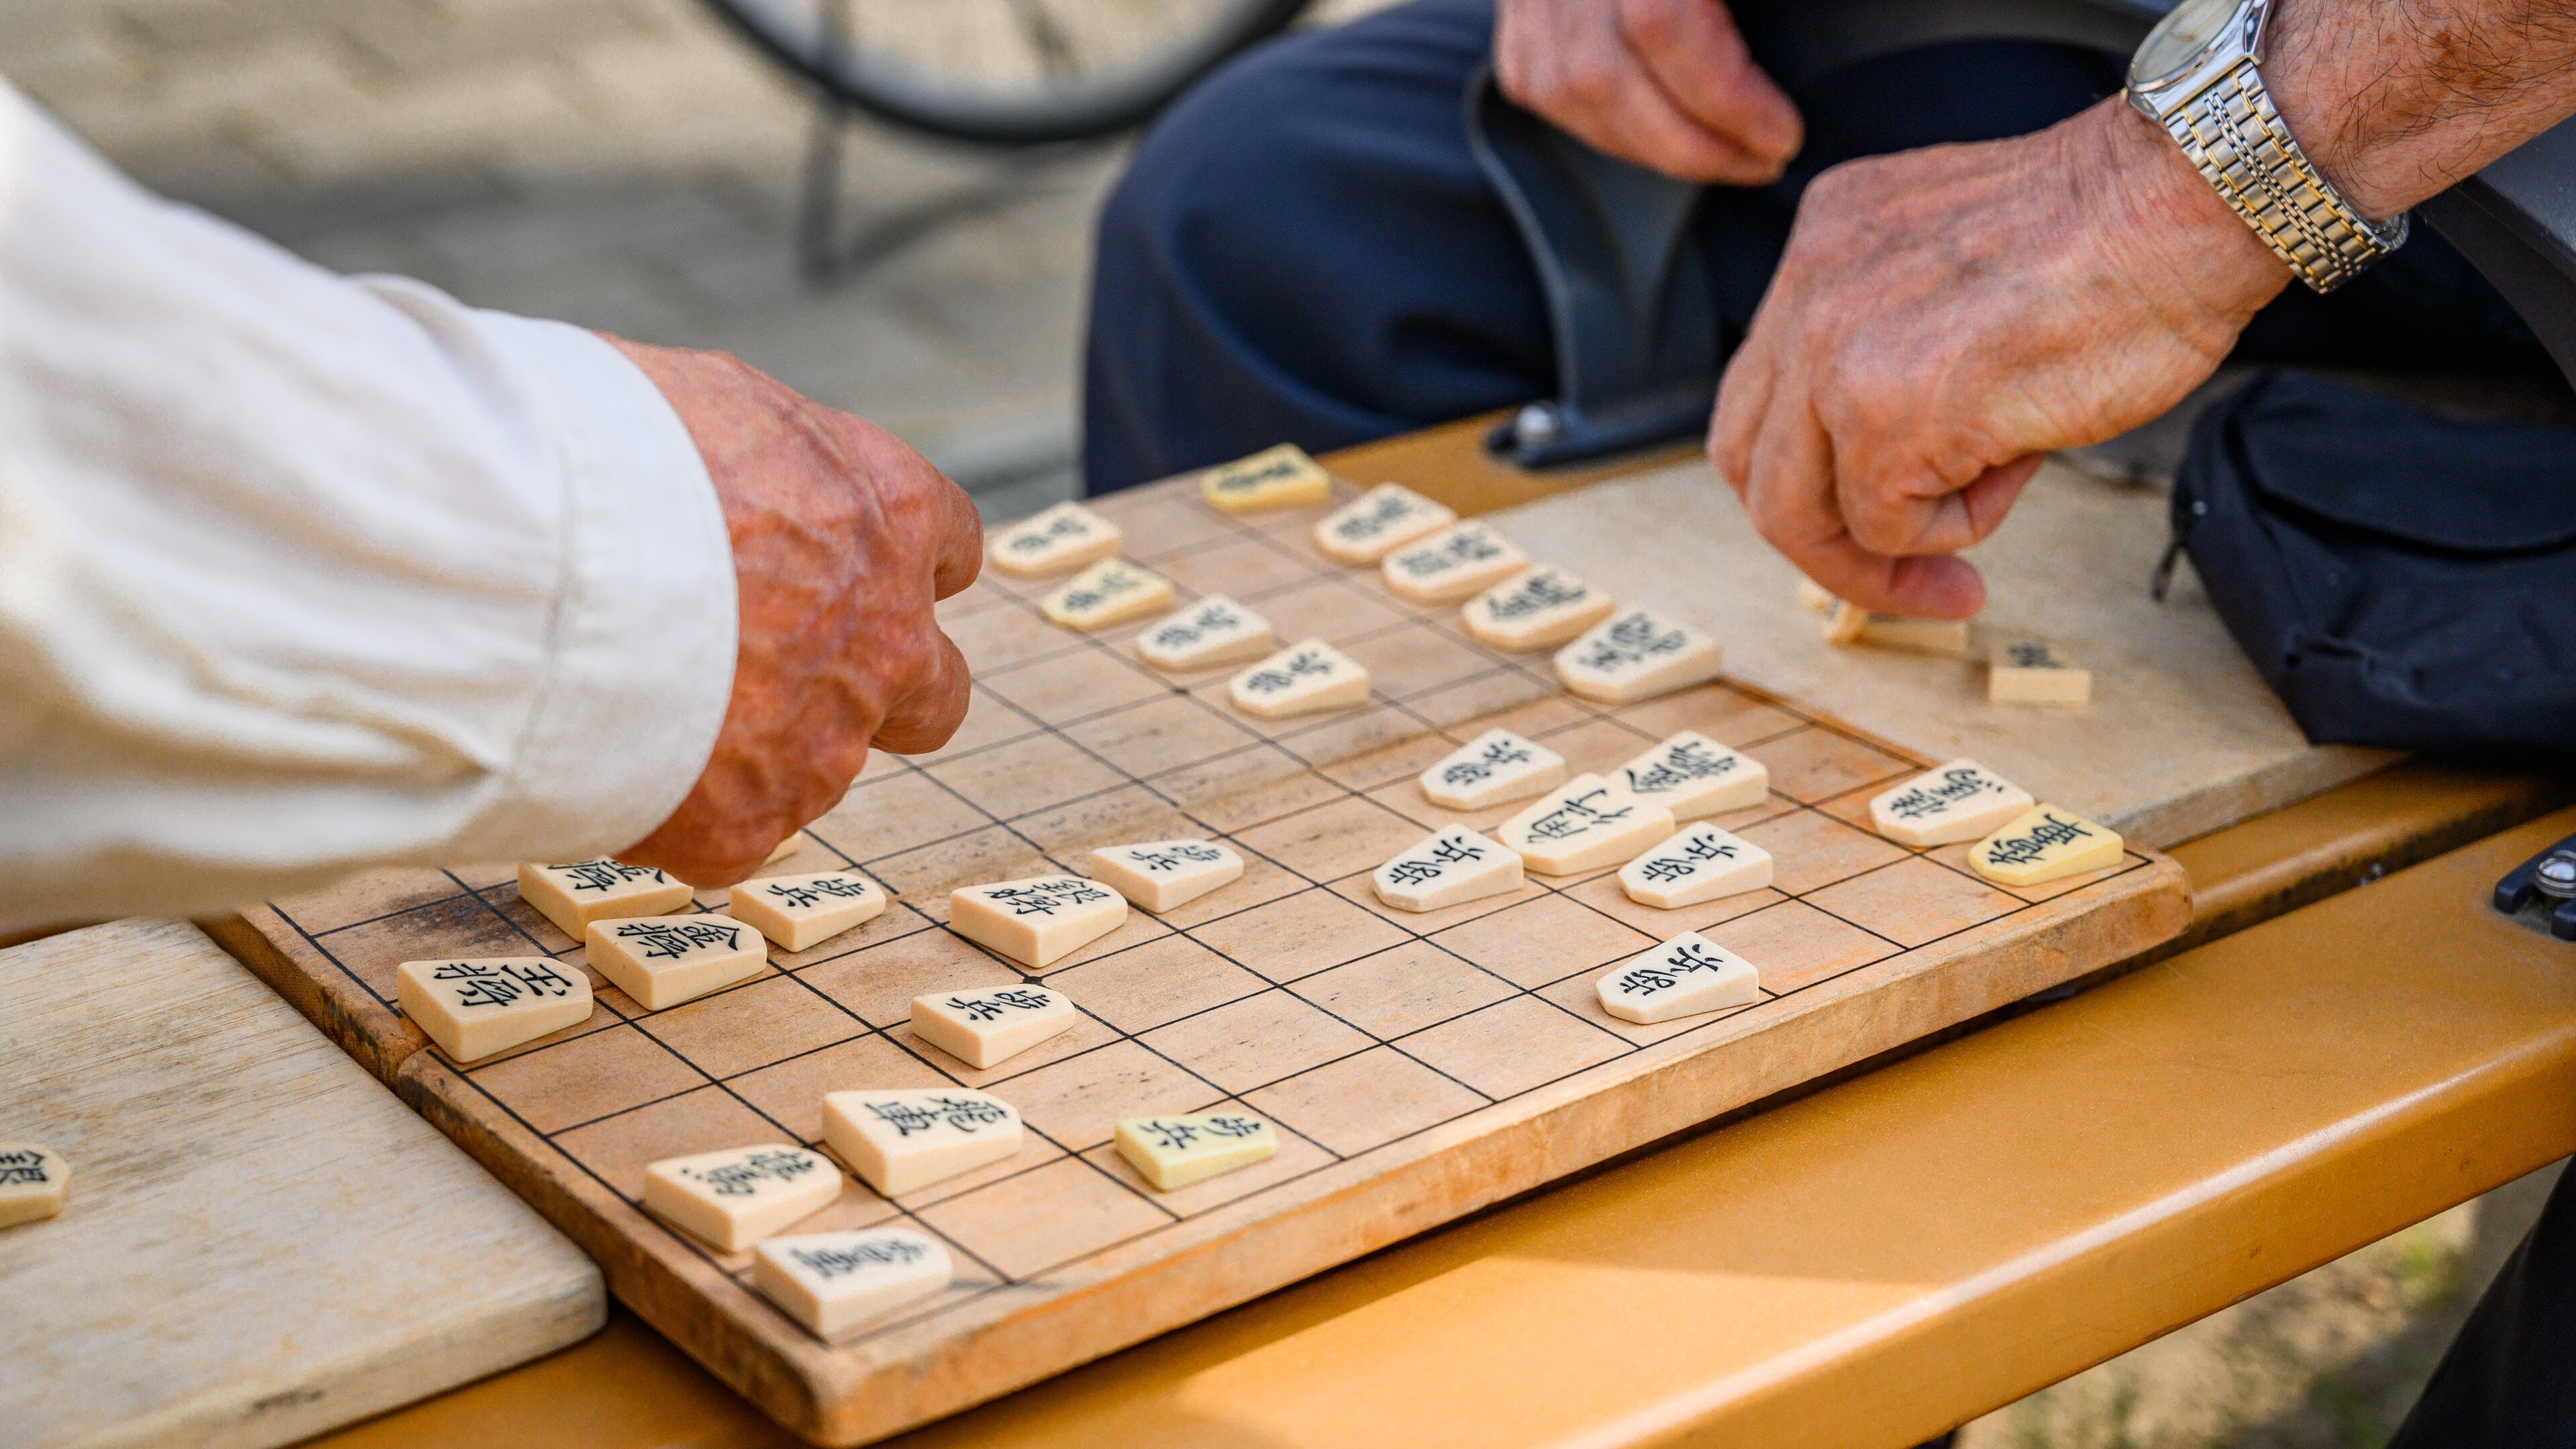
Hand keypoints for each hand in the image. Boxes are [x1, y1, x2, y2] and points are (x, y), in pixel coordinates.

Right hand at [603, 338, 979, 886]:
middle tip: (788, 676)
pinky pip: (728, 831)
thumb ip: (753, 463)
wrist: (526, 567)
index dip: (895, 566)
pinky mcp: (745, 825)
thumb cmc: (594, 455)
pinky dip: (675, 807)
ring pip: (820, 764)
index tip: (847, 572)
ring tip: (640, 706)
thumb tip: (731, 478)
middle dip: (879, 689)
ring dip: (756, 746)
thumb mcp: (700, 402)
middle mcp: (887, 637)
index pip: (949, 547)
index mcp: (889, 514)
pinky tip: (606, 760)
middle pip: (936, 691)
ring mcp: (824, 744)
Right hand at [1495, 0, 1800, 183]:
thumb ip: (1789, 0)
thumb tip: (1872, 13)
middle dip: (1691, 144)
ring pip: (1566, 90)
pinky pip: (1539, 85)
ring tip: (1720, 154)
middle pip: (1605, 74)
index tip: (1784, 132)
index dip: (1724, 93)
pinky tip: (1655, 132)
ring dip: (1647, 146)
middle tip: (1761, 160)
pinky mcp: (1516, 6)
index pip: (1661, 20)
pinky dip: (1599, 124)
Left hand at [1709, 100, 2288, 616]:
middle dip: (1825, 544)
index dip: (1811, 478)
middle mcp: (1806, 292)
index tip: (1876, 517)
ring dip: (1886, 553)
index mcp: (1821, 251)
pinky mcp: (1881, 413)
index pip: (1764, 399)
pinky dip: (1955, 527)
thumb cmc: (2116, 244)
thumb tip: (1890, 474)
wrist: (2187, 210)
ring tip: (1971, 545)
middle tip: (1908, 577)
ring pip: (1800, 511)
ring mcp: (1832, 352)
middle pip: (1755, 466)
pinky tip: (2019, 467)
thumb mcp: (1959, 282)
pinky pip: (1886, 522)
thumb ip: (1896, 357)